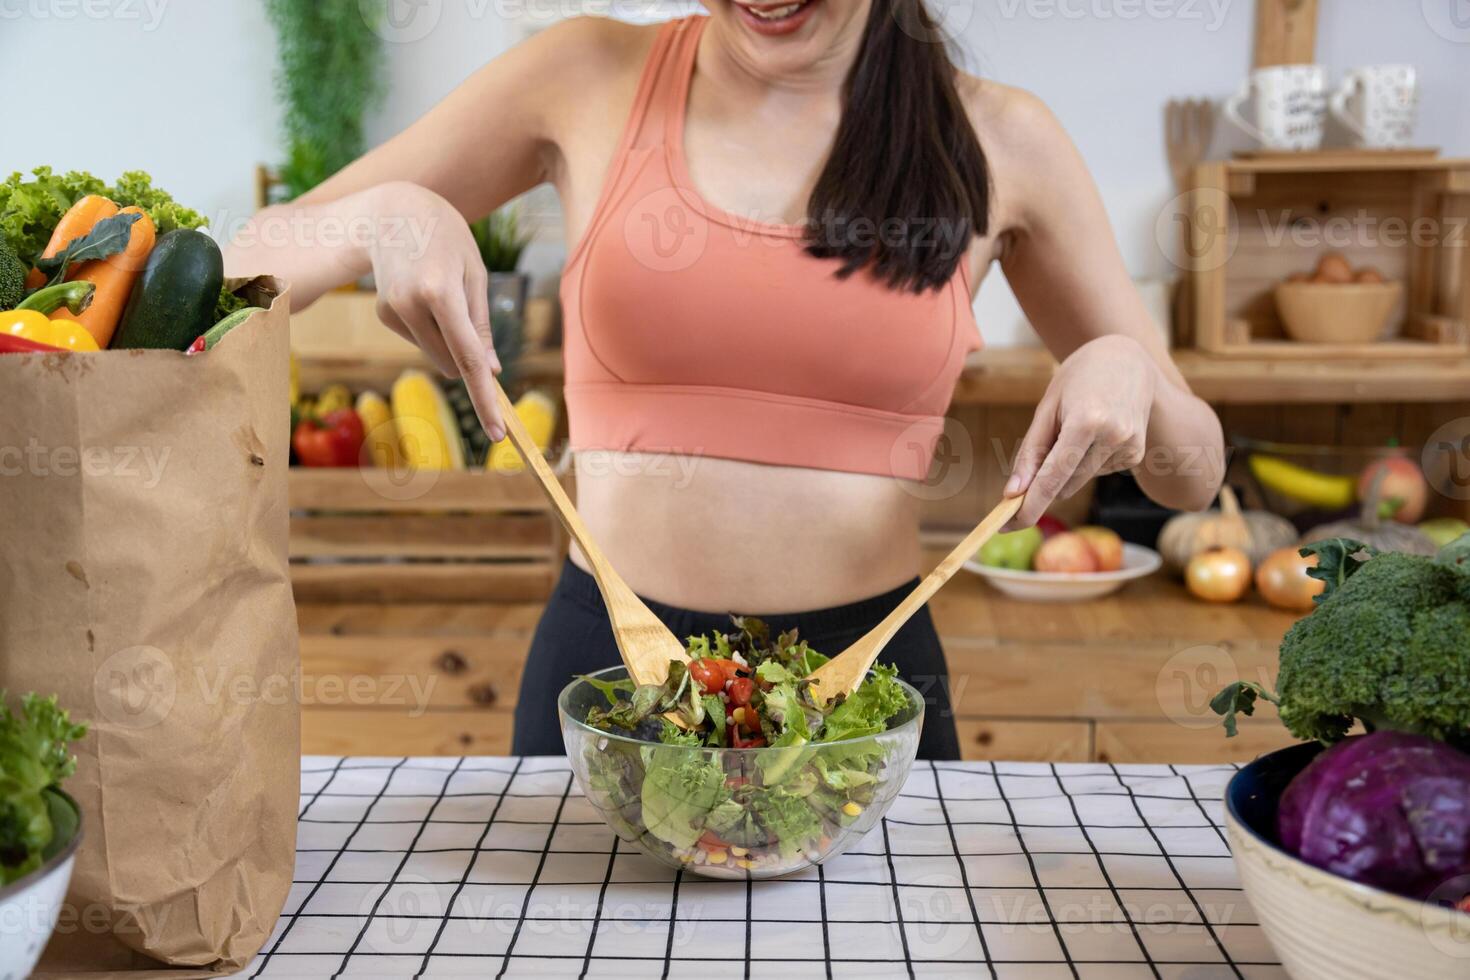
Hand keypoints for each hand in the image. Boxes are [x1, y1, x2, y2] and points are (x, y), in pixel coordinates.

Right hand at [368, 181, 503, 439]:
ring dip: (449, 339)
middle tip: (475, 325)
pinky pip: (420, 338)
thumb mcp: (475, 273)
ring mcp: (391, 311)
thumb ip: (482, 324)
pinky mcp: (382, 314)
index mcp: (440, 292)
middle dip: (470, 360)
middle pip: (453, 362)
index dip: (484, 399)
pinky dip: (430, 325)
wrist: (392, 211)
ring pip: (437, 355)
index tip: (497, 431)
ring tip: (442, 289)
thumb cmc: (447, 238)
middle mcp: (411, 304)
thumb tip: (489, 371)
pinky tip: (421, 289)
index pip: (468, 357)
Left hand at [1004, 335, 1155, 528]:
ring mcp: (1130, 447)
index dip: (1029, 505)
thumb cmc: (1078, 380)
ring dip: (1064, 469)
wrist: (1127, 359)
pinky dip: (1085, 461)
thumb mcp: (1047, 408)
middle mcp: (1113, 436)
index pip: (1053, 476)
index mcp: (1087, 421)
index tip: (1007, 525)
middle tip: (1030, 464)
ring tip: (1074, 429)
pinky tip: (1094, 433)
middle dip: (1041, 484)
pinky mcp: (1136, 455)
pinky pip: (1095, 472)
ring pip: (1077, 482)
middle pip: (1063, 484)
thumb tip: (1013, 494)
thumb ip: (1030, 453)